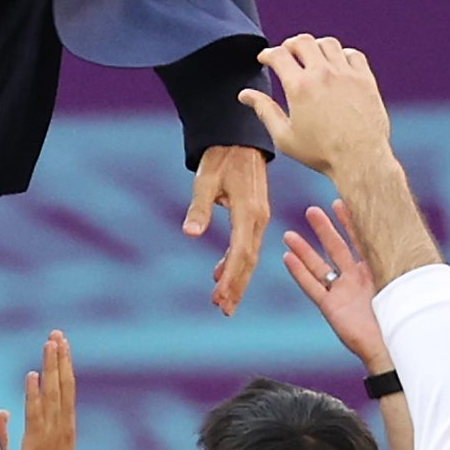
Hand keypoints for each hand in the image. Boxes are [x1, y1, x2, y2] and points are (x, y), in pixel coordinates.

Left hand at [9, 330, 77, 449]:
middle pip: (64, 387)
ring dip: (53, 368)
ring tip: (52, 342)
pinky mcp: (39, 444)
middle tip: (58, 335)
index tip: (60, 347)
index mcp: (62, 431)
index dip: (62, 369)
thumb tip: (1, 411)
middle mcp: (61, 429)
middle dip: (61, 359)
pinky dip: (35, 394)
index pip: (65, 393)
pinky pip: (37, 414)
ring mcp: (53, 436)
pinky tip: (32, 375)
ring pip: (55, 394)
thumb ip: (6, 433)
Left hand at [187, 144, 271, 315]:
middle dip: (237, 286)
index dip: (232, 278)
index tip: (222, 298)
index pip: (241, 253)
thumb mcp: (205, 180)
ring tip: (222, 300)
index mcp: (249, 212)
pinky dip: (235, 262)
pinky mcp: (255, 216)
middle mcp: (259, 219)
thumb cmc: (220, 158)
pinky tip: (221, 274)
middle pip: (249, 260)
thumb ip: (198, 208)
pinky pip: (247, 245)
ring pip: (249, 255)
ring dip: (237, 278)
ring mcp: (260, 218)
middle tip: (223, 310)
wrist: (239, 140)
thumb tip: (190, 233)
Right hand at [239, 36, 392, 179]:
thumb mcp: (284, 136)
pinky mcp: (365, 79)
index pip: (278, 55)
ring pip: (328, 44)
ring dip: (315, 46)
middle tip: (287, 52)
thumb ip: (264, 110)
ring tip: (311, 56)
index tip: (265, 58)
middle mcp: (322, 74)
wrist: (360, 159)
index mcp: (299, 87)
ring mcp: (346, 74)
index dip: (267, 53)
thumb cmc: (320, 152)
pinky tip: (337, 64)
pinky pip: (353, 54)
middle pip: (303, 41)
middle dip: (290, 45)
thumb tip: (245, 95)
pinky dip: (341, 55)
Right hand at [282, 200, 392, 373]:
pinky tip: (287, 258)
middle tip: (311, 210)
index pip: (361, 240)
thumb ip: (402, 262)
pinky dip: (299, 273)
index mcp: (376, 270)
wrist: (393, 347)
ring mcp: (342, 292)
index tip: (339, 202)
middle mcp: (357, 279)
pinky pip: (312, 286)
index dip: (350, 222)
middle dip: (324, 229)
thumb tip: (409, 233)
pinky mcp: (331, 308)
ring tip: (288, 235)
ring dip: (304, 250)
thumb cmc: (405, 318)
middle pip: (336, 248)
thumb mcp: (405, 284)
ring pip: (318, 266)